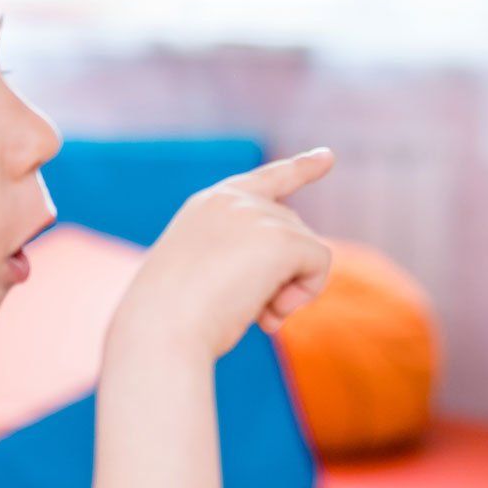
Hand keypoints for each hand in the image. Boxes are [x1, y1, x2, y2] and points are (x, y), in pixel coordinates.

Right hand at [111, 149, 335, 358]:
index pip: (266, 180)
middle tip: (252, 313)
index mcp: (209, 206)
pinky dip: (307, 293)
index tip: (328, 157)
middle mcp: (233, 200)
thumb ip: (244, 260)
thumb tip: (296, 277)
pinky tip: (272, 314)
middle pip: (293, 230)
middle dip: (283, 275)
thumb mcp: (204, 276)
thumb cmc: (174, 319)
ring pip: (308, 250)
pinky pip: (319, 263)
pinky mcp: (279, 238)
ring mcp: (256, 214)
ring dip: (291, 290)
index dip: (301, 168)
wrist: (160, 330)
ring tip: (256, 315)